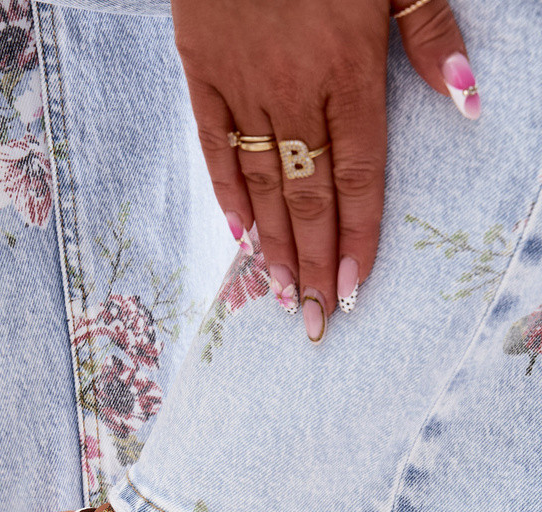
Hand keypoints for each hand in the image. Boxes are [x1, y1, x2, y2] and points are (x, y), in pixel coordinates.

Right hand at [171, 0, 479, 340]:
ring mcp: (243, 84)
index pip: (358, 174)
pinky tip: (240, 236)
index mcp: (349, 69)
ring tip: (280, 296)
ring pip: (263, 183)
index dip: (357, 235)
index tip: (353, 287)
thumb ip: (430, 34)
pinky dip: (226, 193)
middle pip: (309, 195)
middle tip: (312, 320)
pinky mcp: (200, 70)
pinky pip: (213, 146)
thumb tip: (469, 102)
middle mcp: (295, 90)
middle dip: (313, 263)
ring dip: (274, 246)